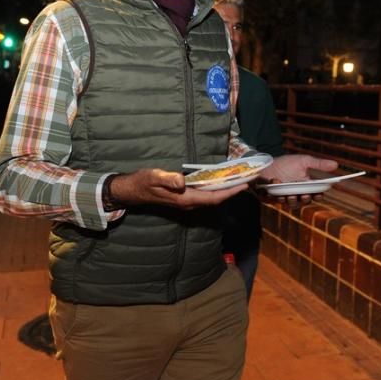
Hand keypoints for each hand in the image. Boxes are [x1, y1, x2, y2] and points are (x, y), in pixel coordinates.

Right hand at [111, 168, 247, 209]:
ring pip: (212, 197)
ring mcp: (187, 201)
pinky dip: (217, 188)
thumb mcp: (153, 177)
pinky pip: (206, 194)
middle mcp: (189, 202)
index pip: (213, 197)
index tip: (243, 185)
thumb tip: (182, 182)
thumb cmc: (142, 182)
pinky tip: (222, 180)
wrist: (132, 191)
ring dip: (226, 190)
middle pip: (216, 198)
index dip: (229, 192)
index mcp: (185, 199)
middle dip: (232, 190)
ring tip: (240, 179)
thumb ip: (168, 179)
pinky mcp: (185, 197)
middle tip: (248, 180)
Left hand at [259, 154, 337, 205]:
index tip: (319, 194)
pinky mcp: (276, 199)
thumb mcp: (303, 161)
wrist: (267, 164)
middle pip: (306, 201)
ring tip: (290, 194)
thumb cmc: (285, 163)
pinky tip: (277, 184)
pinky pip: (280, 202)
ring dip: (293, 200)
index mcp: (306, 185)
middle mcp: (298, 193)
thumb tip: (336, 165)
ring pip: (294, 204)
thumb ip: (319, 164)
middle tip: (304, 195)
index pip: (316, 193)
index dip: (318, 195)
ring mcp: (287, 197)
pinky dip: (279, 195)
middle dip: (306, 199)